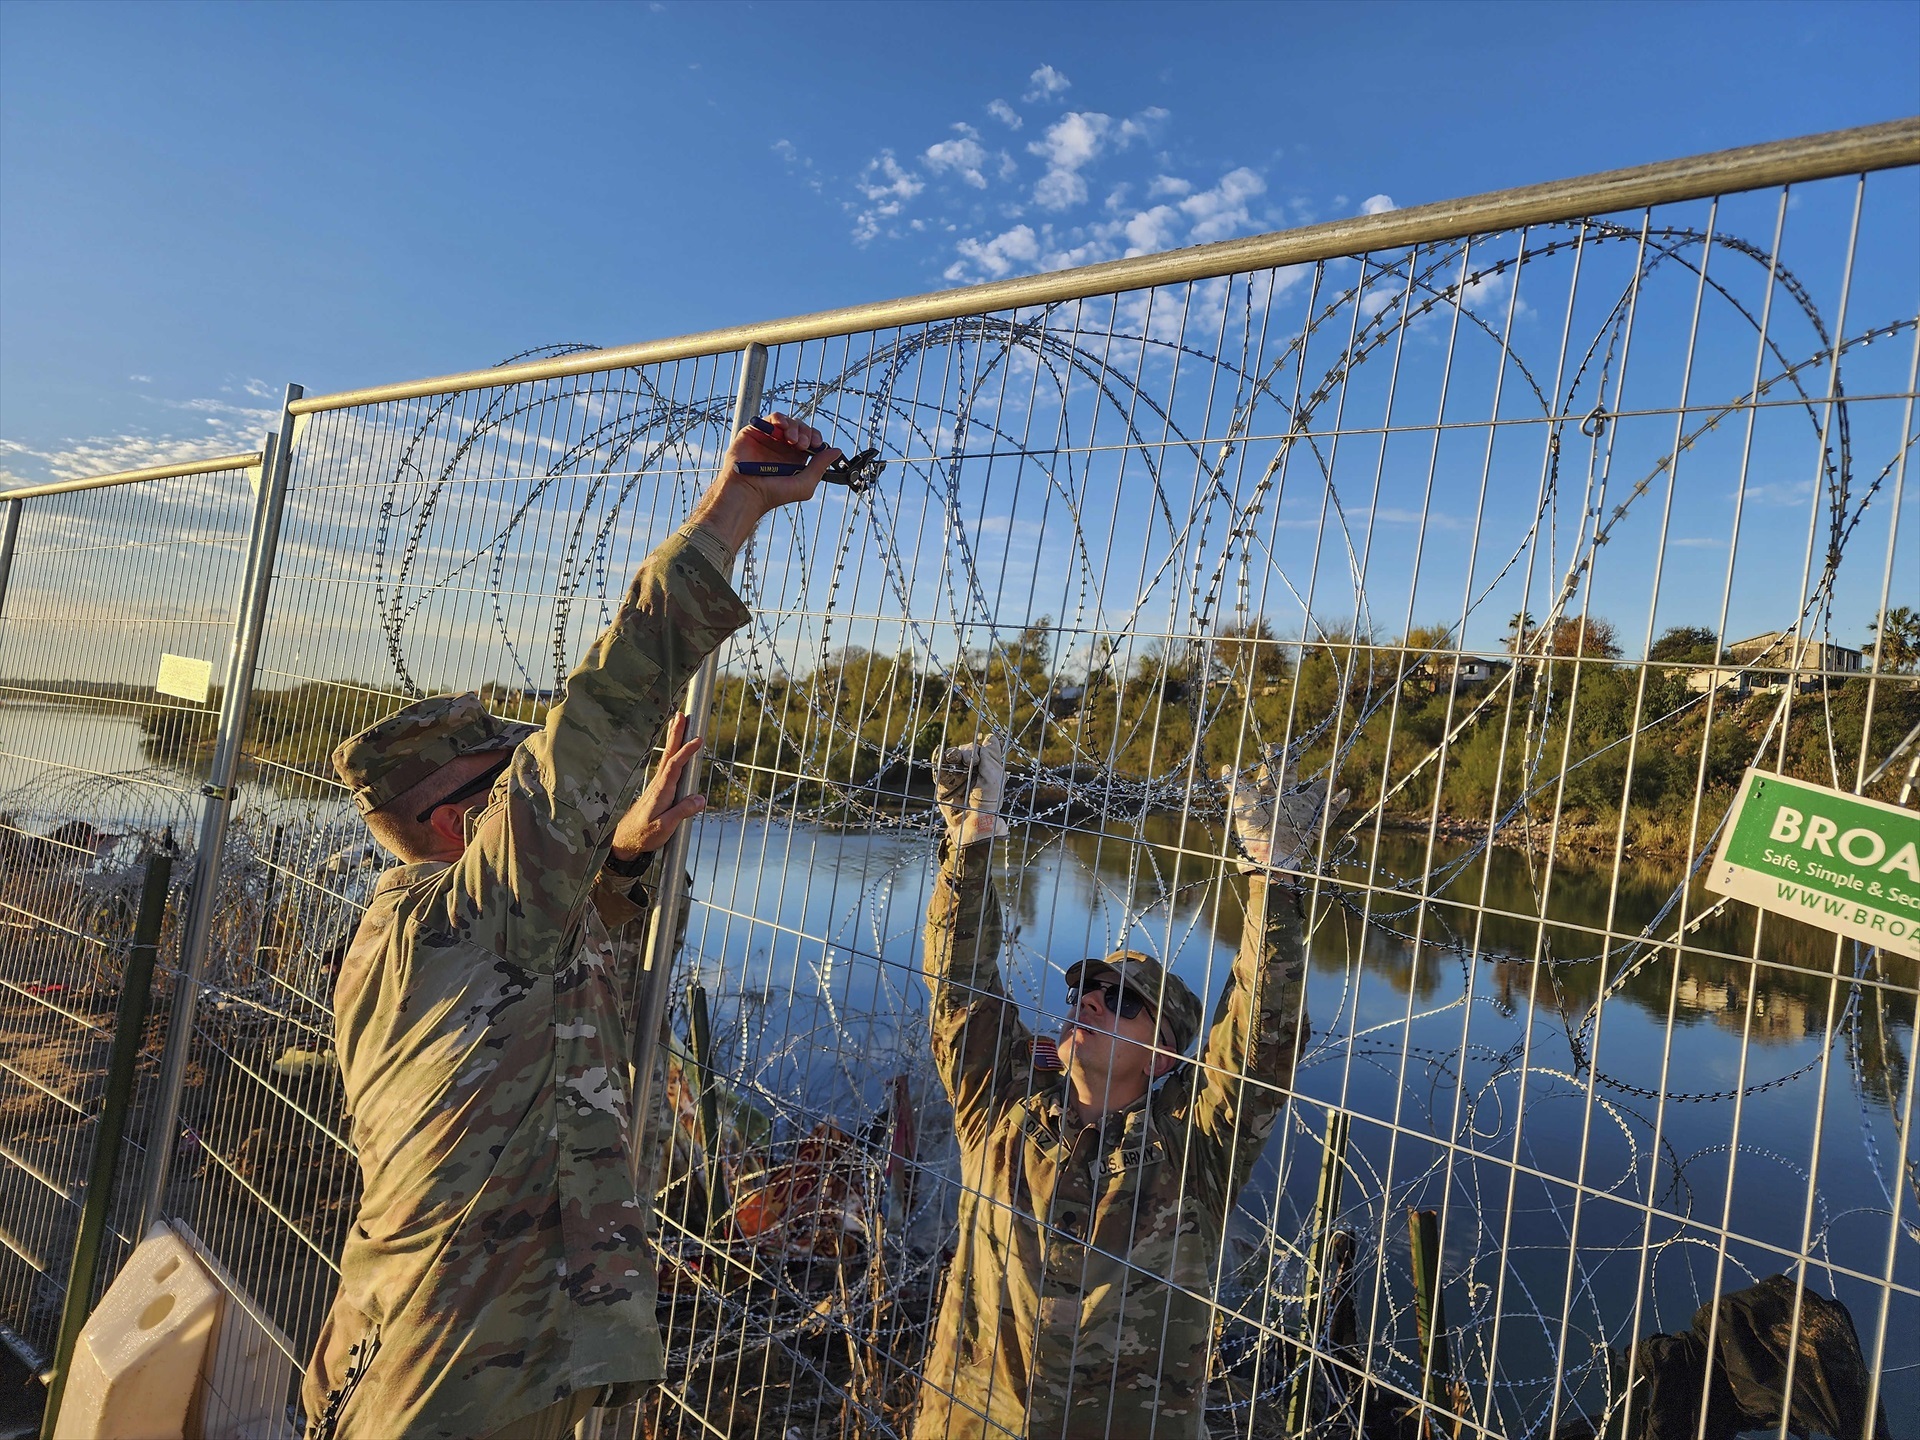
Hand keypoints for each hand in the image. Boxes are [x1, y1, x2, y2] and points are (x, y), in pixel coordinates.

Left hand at [611, 713, 705, 857]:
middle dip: (676, 733)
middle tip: (681, 714)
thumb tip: (700, 798)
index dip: (686, 751)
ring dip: (673, 738)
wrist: (624, 842)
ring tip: (678, 722)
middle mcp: (658, 784)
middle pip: (668, 754)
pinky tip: (674, 750)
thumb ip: (682, 812)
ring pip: (667, 757)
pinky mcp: (658, 790)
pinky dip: (672, 752)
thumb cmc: (643, 836)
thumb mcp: (664, 827)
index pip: (675, 765)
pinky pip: (666, 765)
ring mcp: (657, 786)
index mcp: (661, 791)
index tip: (698, 739)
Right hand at [689, 413, 842, 553]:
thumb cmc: (773, 494)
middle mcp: (782, 447)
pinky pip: (772, 418)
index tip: (816, 444)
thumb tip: (836, 451)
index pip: (810, 440)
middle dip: (806, 433)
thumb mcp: (804, 484)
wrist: (747, 492)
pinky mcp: (756, 432)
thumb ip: (820, 467)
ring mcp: (769, 438)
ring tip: (792, 440)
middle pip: (801, 428)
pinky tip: (782, 427)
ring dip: (795, 427)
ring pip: (788, 421)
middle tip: (802, 445)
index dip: (815, 438)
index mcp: (795, 458)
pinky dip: (780, 418)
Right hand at [934, 737, 1008, 845]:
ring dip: (952, 754)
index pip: (979, 749)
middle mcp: (971, 771)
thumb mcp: (994, 777)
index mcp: (986, 768)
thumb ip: (991, 756)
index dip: (977, 749)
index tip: (977, 759)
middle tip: (966, 761)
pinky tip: (939, 753)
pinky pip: (939, 768)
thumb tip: (990, 736)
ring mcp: (957, 777)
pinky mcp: (944, 784)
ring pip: (951, 757)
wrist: (972, 825)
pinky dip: (938, 759)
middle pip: (964, 751)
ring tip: (954, 758)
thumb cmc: (988, 803)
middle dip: (965, 752)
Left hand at [1223, 747, 1348, 870]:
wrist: (1265, 855)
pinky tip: (1344, 792)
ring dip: (1322, 786)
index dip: (1274, 757)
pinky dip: (1337, 803)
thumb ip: (1236, 786)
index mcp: (1269, 794)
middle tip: (1295, 749)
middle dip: (1293, 763)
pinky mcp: (1313, 824)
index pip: (1273, 771)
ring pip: (1314, 794)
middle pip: (1291, 777)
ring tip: (1328, 777)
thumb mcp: (1242, 805)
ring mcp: (1300, 811)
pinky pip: (1328, 812)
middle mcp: (1285, 800)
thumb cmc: (1252, 831)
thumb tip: (1226, 766)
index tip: (1274, 744)